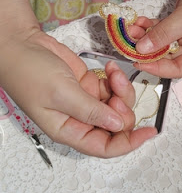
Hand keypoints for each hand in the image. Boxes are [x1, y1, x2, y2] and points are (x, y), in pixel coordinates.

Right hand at [0, 30, 155, 156]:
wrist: (21, 45)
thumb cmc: (30, 73)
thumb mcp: (61, 94)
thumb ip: (91, 111)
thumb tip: (118, 125)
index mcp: (70, 131)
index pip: (105, 147)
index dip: (128, 143)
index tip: (149, 132)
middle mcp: (80, 120)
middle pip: (116, 126)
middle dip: (123, 109)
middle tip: (117, 90)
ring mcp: (86, 101)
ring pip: (117, 105)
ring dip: (121, 90)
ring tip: (113, 74)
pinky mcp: (89, 84)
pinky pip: (112, 88)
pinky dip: (116, 79)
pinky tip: (109, 67)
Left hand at [133, 0, 181, 77]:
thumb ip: (163, 35)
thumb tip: (140, 49)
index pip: (178, 69)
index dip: (157, 67)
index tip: (137, 62)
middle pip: (169, 57)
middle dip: (148, 50)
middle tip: (128, 44)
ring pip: (163, 43)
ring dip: (146, 37)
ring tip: (130, 30)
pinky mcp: (180, 22)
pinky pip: (162, 30)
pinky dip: (151, 27)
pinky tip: (139, 22)